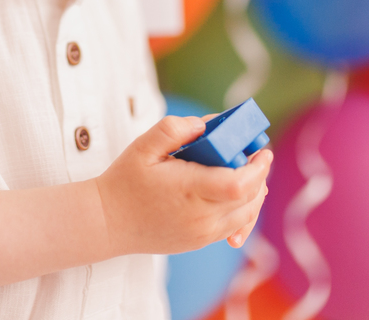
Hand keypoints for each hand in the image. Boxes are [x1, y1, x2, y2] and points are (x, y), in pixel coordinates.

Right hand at [94, 115, 271, 257]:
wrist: (106, 222)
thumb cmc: (124, 182)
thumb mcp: (142, 146)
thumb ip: (174, 129)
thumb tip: (204, 124)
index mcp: (189, 191)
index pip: (238, 184)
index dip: (257, 168)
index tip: (262, 151)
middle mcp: (201, 218)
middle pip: (249, 199)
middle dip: (259, 175)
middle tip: (256, 155)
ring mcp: (202, 234)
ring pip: (246, 216)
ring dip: (255, 193)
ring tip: (250, 172)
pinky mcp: (199, 242)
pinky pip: (234, 228)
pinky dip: (244, 211)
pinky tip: (240, 196)